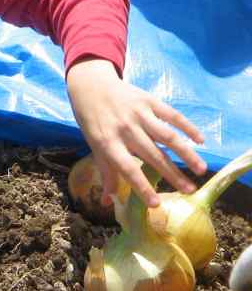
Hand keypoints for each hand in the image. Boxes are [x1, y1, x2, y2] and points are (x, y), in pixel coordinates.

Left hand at [66, 58, 206, 207]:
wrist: (90, 86)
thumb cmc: (92, 121)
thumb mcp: (94, 146)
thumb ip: (106, 173)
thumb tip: (109, 202)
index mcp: (108, 143)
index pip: (127, 169)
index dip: (141, 186)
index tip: (156, 204)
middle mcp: (125, 129)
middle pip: (153, 155)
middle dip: (172, 174)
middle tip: (190, 190)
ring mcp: (138, 114)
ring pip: (167, 136)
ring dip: (186, 153)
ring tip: (200, 169)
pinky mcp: (149, 100)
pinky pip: (172, 115)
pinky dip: (188, 127)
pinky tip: (200, 140)